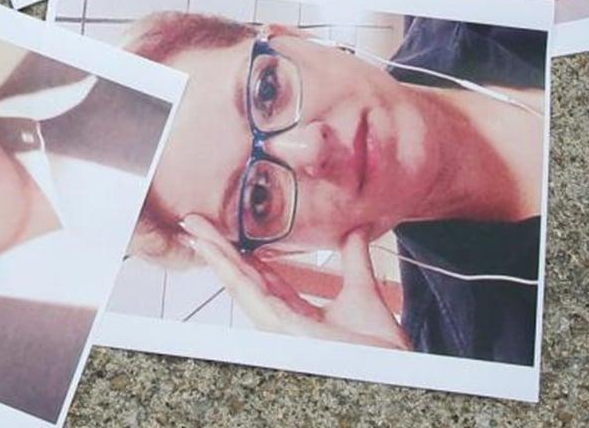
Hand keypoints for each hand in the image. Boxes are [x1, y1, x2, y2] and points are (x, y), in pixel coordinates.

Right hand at [176, 218, 410, 349]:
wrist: (393, 366)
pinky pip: (251, 296)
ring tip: (196, 231)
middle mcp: (282, 320)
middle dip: (218, 249)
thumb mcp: (363, 291)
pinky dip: (230, 272)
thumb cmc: (379, 347)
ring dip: (216, 256)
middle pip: (243, 278)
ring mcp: (279, 327)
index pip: (261, 278)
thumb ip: (354, 260)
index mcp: (296, 313)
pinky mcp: (284, 329)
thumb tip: (355, 229)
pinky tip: (216, 255)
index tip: (226, 233)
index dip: (241, 254)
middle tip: (195, 222)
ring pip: (239, 285)